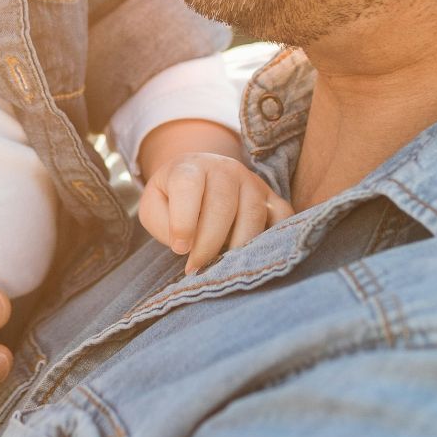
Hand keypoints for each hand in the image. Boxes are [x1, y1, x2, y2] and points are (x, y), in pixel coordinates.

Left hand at [139, 152, 292, 273]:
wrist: (199, 177)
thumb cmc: (172, 198)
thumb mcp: (153, 205)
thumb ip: (160, 222)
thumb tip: (185, 245)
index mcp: (190, 167)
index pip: (188, 187)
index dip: (184, 221)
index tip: (179, 249)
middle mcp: (225, 169)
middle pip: (223, 205)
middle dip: (209, 244)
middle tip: (196, 269)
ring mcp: (252, 182)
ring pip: (253, 215)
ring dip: (237, 247)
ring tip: (220, 267)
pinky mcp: (272, 198)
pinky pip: (283, 218)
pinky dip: (273, 239)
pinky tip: (255, 257)